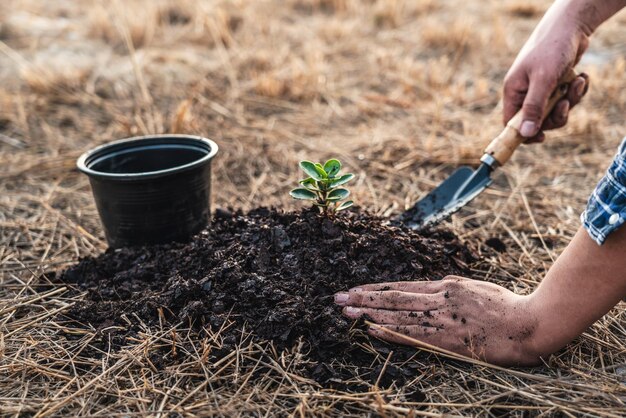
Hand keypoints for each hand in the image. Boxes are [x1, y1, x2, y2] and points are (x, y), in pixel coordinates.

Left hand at [334, 276, 541, 365]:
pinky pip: (413, 334)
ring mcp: (443, 318)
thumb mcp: (475, 288)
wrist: (530, 323)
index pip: (403, 286)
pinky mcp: (449, 338)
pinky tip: (372, 330)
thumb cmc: (507, 307)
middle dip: (363, 297)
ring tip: (346, 312)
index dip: (377, 288)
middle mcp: (440, 298)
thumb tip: (433, 289)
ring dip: (370, 313)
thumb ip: (451, 289)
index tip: (356, 288)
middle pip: (394, 297)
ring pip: (398, 314)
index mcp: (446, 285)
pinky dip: (390, 332)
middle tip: (338, 298)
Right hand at [503, 4, 589, 142]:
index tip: (542, 138)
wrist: (571, 26)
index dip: (524, 134)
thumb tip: (525, 134)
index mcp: (514, 92)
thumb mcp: (542, 80)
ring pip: (555, 111)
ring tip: (577, 83)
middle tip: (565, 104)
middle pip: (537, 121)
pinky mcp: (556, 84)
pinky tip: (581, 78)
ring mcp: (541, 89)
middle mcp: (525, 92)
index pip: (511, 123)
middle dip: (556, 115)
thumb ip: (533, 108)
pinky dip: (576, 91)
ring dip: (570, 101)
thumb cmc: (551, 49)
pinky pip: (566, 99)